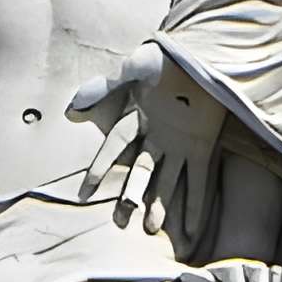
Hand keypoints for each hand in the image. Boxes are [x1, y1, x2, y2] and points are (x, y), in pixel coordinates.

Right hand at [72, 42, 229, 232]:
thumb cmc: (171, 57)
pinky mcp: (202, 147)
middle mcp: (156, 135)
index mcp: (138, 115)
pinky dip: (196, 204)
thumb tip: (72, 110)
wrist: (210, 52)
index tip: (85, 192)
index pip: (116, 146)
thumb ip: (108, 87)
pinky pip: (198, 179)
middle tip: (121, 221)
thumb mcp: (138, 67)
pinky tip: (193, 229)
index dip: (101, 167)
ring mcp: (179, 144)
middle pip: (140, 170)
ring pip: (167, 181)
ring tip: (150, 229)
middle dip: (130, 194)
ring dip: (160, 205)